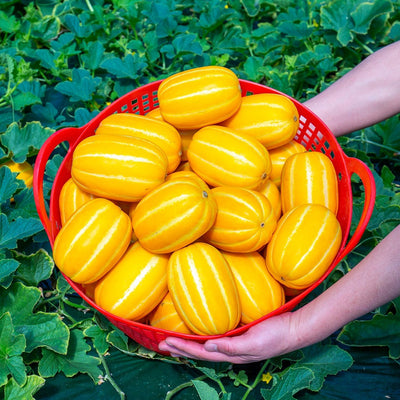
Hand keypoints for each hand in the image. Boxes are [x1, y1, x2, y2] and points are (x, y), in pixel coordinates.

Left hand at [158, 312, 298, 363]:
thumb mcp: (253, 343)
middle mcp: (230, 351)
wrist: (294, 329)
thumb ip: (231, 346)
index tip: (166, 343)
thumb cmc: (276, 336)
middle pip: (200, 351)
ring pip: (207, 346)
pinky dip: (204, 338)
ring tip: (174, 342)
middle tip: (162, 343)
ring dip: (189, 344)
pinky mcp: (240, 335)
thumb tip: (207, 347)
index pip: (202, 352)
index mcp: (232, 354)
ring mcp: (235, 343)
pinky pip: (217, 338)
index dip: (183, 348)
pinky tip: (201, 334)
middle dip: (181, 348)